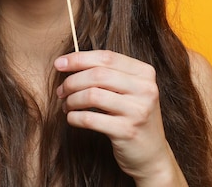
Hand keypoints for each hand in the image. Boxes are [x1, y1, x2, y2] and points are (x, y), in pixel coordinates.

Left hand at [54, 50, 185, 184]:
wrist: (152, 154)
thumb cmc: (132, 116)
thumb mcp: (129, 90)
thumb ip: (108, 73)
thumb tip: (69, 62)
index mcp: (145, 73)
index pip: (106, 57)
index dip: (78, 58)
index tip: (59, 64)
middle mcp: (145, 89)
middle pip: (97, 74)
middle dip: (72, 81)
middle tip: (61, 91)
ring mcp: (138, 110)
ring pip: (92, 95)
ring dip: (72, 100)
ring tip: (66, 105)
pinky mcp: (127, 131)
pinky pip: (90, 119)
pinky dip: (74, 117)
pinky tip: (72, 118)